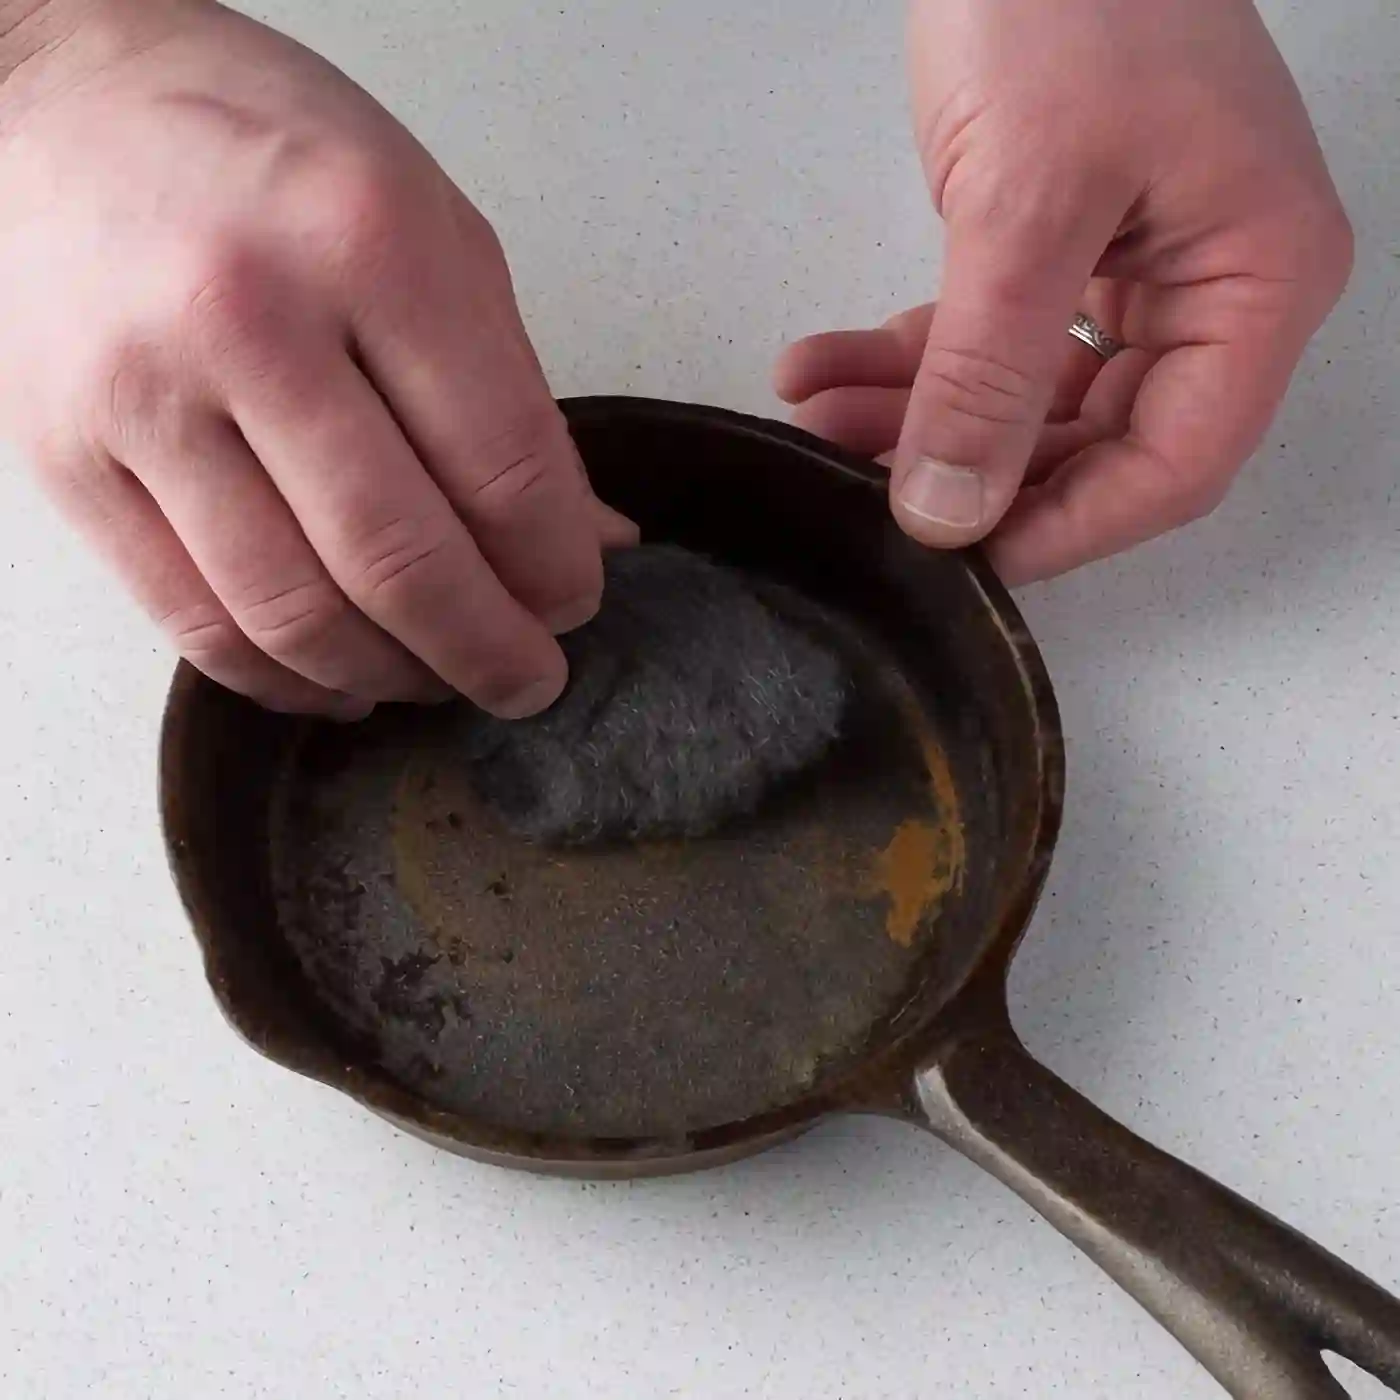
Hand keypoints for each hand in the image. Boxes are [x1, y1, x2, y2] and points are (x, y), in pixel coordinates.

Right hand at [0, 0, 633, 717]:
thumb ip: (515, 392)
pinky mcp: (67, 460)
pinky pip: (193, 622)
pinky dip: (287, 680)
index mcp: (370, 245)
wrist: (59, 101)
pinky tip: (344, 681)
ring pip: (295, 614)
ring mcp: (142, 397)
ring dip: (394, 676)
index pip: (504, 470)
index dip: (556, 569)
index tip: (575, 601)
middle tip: (529, 681)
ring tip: (440, 680)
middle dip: (490, 652)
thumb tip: (590, 535)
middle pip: (400, 560)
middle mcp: (249, 319)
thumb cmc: (268, 152)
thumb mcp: (434, 230)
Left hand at [776, 0, 1351, 584]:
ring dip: (917, 415)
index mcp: (1256, 280)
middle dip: (970, 467)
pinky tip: (822, 369)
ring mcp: (1134, 266)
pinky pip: (988, 336)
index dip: (1069, 525)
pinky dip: (906, 356)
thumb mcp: (1026, 199)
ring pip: (1024, 397)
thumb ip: (988, 370)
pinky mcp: (1060, 245)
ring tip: (817, 420)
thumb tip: (951, 510)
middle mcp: (1210, 287)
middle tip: (869, 489)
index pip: (1175, 462)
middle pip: (1093, 441)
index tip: (964, 555)